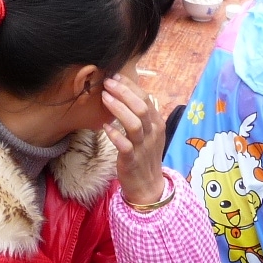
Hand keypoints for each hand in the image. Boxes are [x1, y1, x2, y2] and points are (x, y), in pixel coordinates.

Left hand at [102, 73, 166, 207]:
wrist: (148, 186)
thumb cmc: (145, 154)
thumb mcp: (149, 132)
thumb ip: (142, 114)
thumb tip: (128, 91)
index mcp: (157, 123)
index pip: (146, 98)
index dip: (130, 86)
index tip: (115, 76)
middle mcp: (153, 133)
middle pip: (141, 107)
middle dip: (124, 92)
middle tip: (107, 83)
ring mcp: (143, 147)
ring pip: (134, 124)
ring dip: (118, 109)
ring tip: (104, 97)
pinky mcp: (132, 161)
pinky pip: (125, 146)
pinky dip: (115, 135)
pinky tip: (104, 126)